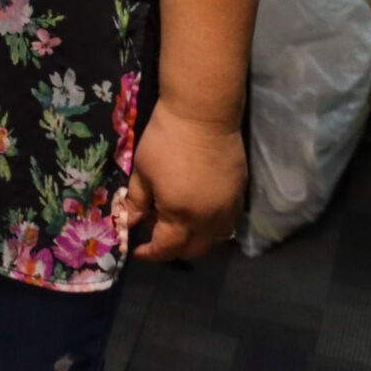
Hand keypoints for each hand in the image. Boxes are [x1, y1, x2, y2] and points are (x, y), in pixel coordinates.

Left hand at [118, 107, 245, 261]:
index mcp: (181, 216)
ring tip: (176, 224)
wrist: (203, 117)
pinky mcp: (240, 195)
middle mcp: (210, 220)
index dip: (151, 254)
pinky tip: (196, 212)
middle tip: (155, 236)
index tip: (137, 249)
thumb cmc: (165, 142)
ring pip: (214, 239)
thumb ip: (136, 202)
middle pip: (194, 250)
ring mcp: (229, 209)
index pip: (167, 249)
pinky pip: (226, 223)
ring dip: (195, 240)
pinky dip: (211, 227)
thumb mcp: (142, 172)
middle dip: (173, 251)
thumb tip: (130, 222)